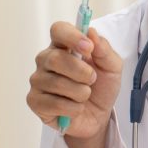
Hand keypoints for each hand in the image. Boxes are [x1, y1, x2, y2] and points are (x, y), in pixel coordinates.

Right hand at [26, 21, 122, 140]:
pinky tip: (76, 108)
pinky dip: (73, 108)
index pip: (58, 30)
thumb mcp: (112, 68)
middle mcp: (46, 60)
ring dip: (81, 93)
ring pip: (57, 83)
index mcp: (63, 46)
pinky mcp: (34, 101)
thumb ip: (104, 49)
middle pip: (56, 58)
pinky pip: (54, 104)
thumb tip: (91, 32)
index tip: (88, 48)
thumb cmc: (102, 88)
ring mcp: (38, 80)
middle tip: (92, 79)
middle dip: (81, 72)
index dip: (72, 37)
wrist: (98, 117)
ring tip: (85, 96)